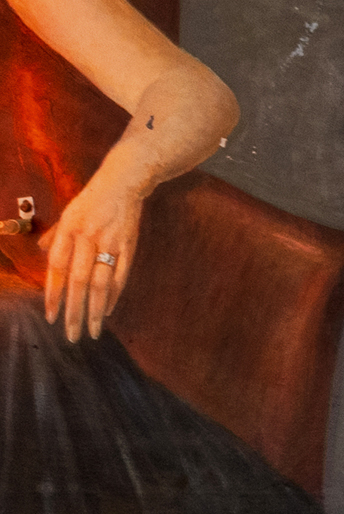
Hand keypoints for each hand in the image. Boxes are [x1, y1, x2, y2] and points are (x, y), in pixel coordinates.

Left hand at [40, 162, 142, 342]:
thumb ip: (56, 234)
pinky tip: (107, 311)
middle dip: (74, 311)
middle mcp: (88, 237)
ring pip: (101, 282)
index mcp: (69, 229)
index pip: (57, 268)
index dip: (54, 294)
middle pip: (79, 281)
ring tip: (91, 331)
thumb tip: (43, 252)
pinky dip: (114, 294)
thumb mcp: (68, 212)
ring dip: (95, 310)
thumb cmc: (93, 197)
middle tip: (71, 335)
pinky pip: (121, 274)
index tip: (51, 317)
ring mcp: (110, 242)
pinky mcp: (129, 244)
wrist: (126, 178)